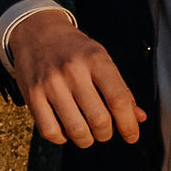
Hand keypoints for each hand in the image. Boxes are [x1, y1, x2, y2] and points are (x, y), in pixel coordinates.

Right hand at [8, 13, 145, 148]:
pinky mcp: (32, 95)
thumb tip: (138, 118)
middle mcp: (73, 71)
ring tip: (87, 133)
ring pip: (76, 131)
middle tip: (104, 130)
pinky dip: (62, 138)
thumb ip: (120, 88)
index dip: (128, 124)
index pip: (118, 100)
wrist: (36, 31)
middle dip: (106, 134)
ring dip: (87, 140)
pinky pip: (50, 131)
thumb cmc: (73, 49)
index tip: (131, 136)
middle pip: (99, 120)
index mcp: (96, 59)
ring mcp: (50, 84)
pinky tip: (65, 129)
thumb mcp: (101, 58)